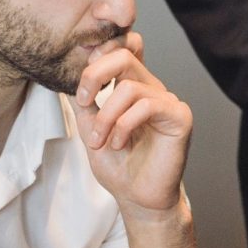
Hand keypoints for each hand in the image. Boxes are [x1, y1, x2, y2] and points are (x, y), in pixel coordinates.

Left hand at [74, 34, 191, 218]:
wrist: (138, 199)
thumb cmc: (119, 168)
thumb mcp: (90, 129)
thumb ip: (84, 102)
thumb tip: (68, 78)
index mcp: (133, 87)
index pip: (124, 48)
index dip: (101, 51)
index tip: (82, 84)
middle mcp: (152, 89)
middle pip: (124, 55)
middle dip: (95, 74)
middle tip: (83, 100)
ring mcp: (168, 102)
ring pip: (130, 87)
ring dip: (105, 116)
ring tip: (97, 140)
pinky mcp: (179, 117)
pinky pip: (146, 106)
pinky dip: (124, 125)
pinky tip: (118, 144)